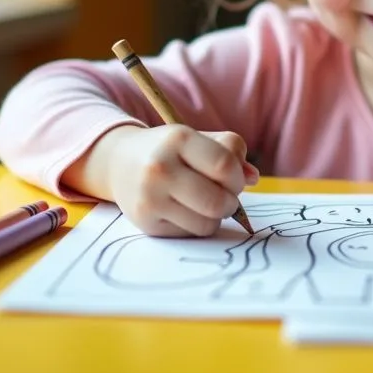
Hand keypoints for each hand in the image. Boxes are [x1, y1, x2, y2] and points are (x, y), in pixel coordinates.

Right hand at [72, 124, 259, 237]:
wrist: (119, 162)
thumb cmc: (170, 150)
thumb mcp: (198, 138)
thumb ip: (231, 151)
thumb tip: (253, 178)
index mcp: (178, 138)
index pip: (225, 165)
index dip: (238, 177)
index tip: (235, 179)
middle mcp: (160, 168)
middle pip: (218, 201)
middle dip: (231, 202)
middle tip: (226, 198)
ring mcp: (150, 198)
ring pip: (207, 223)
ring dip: (216, 217)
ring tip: (206, 203)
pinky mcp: (146, 222)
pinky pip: (190, 233)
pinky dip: (196, 225)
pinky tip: (186, 211)